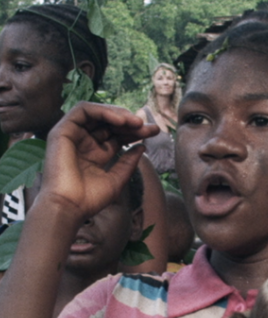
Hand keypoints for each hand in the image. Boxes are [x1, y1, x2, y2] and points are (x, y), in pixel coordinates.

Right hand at [41, 103, 156, 220]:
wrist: (69, 207)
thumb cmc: (90, 199)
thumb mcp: (117, 179)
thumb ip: (128, 163)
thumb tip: (143, 146)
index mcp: (95, 153)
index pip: (118, 136)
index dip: (136, 132)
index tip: (155, 132)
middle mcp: (84, 142)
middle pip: (110, 124)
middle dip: (132, 123)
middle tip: (151, 127)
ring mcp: (72, 135)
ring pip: (97, 113)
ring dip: (119, 114)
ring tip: (137, 123)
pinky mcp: (62, 131)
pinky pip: (82, 111)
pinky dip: (102, 111)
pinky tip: (121, 121)